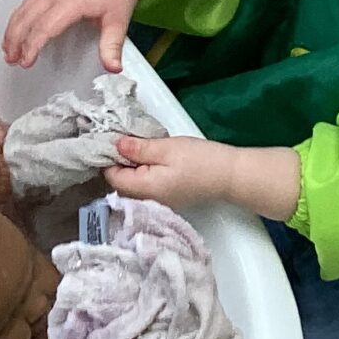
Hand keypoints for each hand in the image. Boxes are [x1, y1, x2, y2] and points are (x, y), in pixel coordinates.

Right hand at [2, 0, 145, 72]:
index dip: (32, 46)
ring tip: (7, 49)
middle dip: (15, 39)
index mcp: (72, 2)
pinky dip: (18, 16)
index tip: (26, 61)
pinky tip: (16, 27)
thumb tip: (113, 68)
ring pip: (24, 8)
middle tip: (11, 59)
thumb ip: (112, 46)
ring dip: (13, 28)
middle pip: (27, 17)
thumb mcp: (119, 20)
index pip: (44, 27)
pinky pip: (28, 0)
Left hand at [107, 134, 301, 220]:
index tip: (112, 138)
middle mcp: (147, 200)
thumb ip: (138, 148)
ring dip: (133, 164)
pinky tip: (151, 156)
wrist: (230, 175)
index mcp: (143, 189)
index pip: (111, 176)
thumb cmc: (200, 161)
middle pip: (121, 181)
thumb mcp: (166, 148)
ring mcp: (158, 200)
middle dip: (119, 160)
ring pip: (134, 182)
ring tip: (138, 144)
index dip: (108, 157)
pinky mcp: (168, 196)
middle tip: (126, 137)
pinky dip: (144, 169)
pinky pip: (146, 183)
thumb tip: (115, 145)